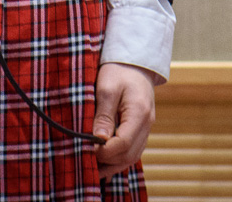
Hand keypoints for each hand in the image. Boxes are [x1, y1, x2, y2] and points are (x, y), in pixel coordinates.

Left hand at [92, 62, 155, 180]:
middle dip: (107, 162)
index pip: (123, 143)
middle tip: (85, 161)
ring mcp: (145, 129)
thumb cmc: (119, 70)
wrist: (134, 62)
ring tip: (91, 169)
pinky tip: (102, 163)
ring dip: (112, 165)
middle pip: (128, 155)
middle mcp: (146, 125)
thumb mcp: (106, 88)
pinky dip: (117, 159)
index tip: (85, 149)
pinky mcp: (140, 130)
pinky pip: (131, 151)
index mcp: (139, 114)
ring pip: (131, 157)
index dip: (103, 151)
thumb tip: (99, 140)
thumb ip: (104, 115)